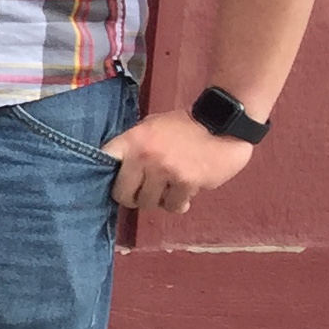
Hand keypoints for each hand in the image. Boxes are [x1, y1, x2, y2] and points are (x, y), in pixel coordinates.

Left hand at [100, 110, 254, 215]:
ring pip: (149, 203)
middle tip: (144, 194)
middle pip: (123, 194)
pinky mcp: (186, 183)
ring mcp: (164, 171)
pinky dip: (179, 202)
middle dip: (133, 198)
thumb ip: (134, 146)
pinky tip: (186, 191)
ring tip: (170, 189)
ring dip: (159, 200)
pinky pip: (173, 206)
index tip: (116, 180)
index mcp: (132, 140)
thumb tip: (117, 170)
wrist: (223, 123)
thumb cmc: (184, 125)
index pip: (104, 162)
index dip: (108, 176)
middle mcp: (144, 157)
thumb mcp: (151, 126)